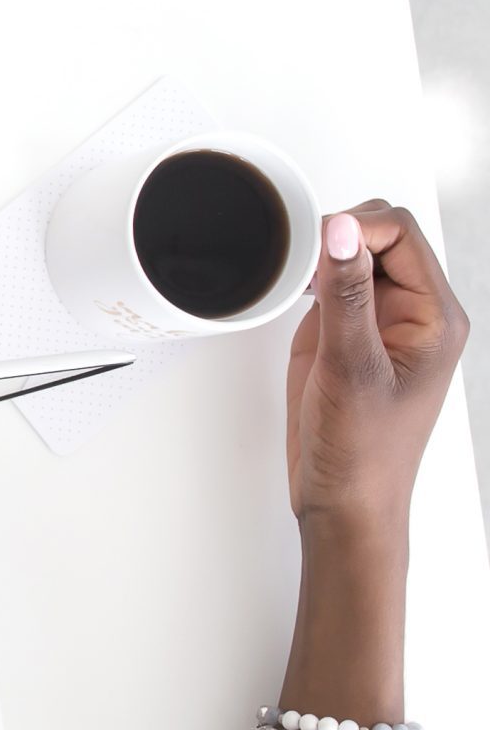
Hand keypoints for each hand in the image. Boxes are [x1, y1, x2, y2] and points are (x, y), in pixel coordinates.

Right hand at [285, 202, 468, 541]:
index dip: (355, 226)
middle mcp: (413, 314)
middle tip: (301, 264)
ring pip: (355, 257)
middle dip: (339, 237)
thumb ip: (345, 293)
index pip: (400, 235)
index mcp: (435, 316)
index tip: (314, 242)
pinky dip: (310, 282)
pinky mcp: (349, 336)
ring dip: (322, 259)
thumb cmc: (362, 451)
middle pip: (381, 237)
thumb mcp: (351, 367)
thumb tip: (341, 229)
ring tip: (296, 284)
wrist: (345, 502)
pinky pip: (333, 287)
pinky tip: (294, 298)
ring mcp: (380, 324)